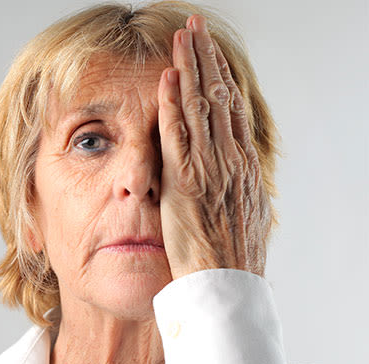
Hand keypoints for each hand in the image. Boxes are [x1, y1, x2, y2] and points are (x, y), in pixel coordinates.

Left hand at [157, 14, 269, 279]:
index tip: (212, 55)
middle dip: (207, 58)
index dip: (221, 77)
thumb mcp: (244, 214)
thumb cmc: (231, 258)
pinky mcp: (186, 181)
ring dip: (191, 67)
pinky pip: (179, 134)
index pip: (232, 110)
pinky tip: (169, 77)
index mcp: (243, 166)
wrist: (225, 286)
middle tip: (196, 28)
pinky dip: (174, 103)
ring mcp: (210, 168)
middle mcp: (230, 160)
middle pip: (219, 97)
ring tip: (183, 36)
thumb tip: (233, 173)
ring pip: (201, 107)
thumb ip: (236, 187)